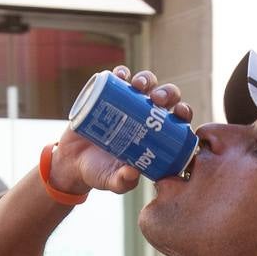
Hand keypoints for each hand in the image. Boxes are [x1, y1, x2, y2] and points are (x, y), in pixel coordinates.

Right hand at [52, 66, 193, 195]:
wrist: (73, 163)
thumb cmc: (100, 173)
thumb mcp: (112, 181)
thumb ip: (123, 182)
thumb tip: (133, 173)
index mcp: (155, 136)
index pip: (176, 121)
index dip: (183, 113)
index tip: (180, 113)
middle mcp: (144, 116)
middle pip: (165, 97)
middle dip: (167, 93)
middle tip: (157, 99)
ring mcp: (126, 103)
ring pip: (145, 83)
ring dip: (147, 80)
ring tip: (138, 86)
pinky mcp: (107, 94)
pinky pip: (118, 78)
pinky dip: (121, 73)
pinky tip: (121, 75)